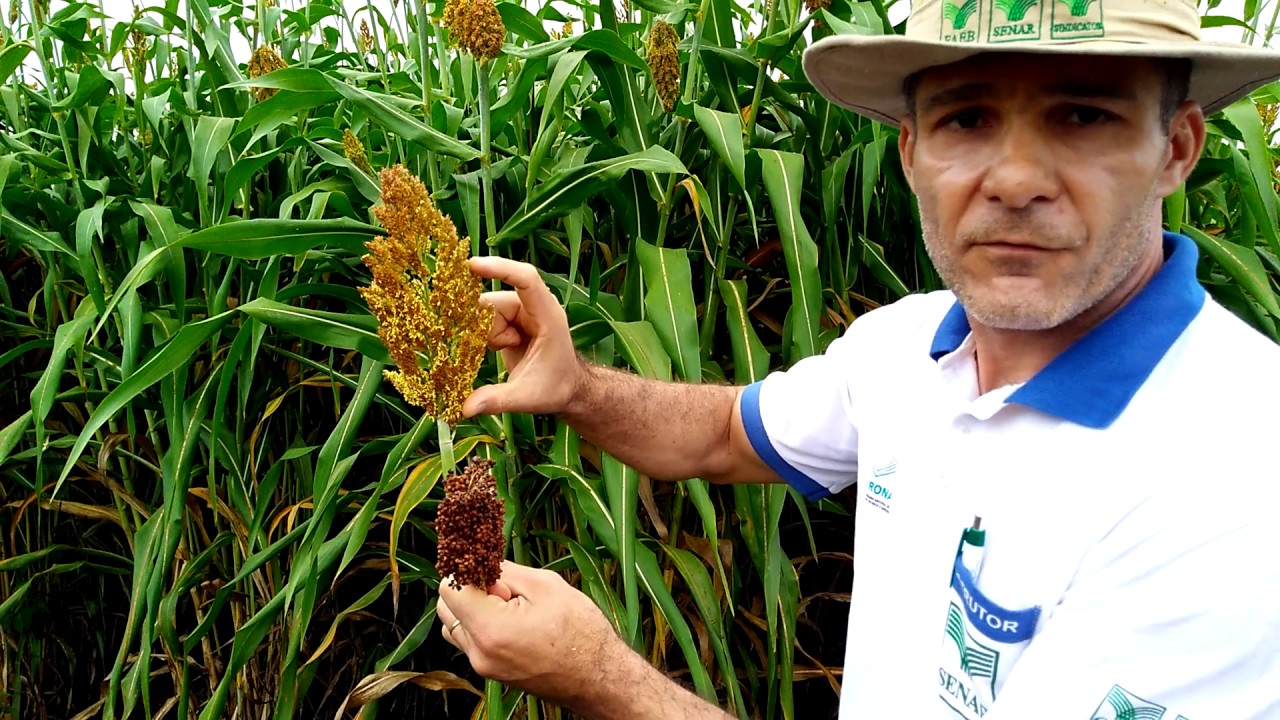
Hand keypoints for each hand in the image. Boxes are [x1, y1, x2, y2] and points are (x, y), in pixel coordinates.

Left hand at [437, 561, 621, 707]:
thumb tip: (483, 562)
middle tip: (503, 584)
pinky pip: (471, 641)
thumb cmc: (580, 632)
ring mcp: (484, 666)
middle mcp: (479, 653)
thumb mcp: (546, 586)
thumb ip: (506, 571)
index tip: (487, 563)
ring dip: (472, 607)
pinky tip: (512, 618)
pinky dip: (481, 624)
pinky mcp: (491, 672)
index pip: (450, 588)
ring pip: (455, 625)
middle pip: (447, 608)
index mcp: (490, 629)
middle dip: (468, 587)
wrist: (598, 678)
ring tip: (509, 603)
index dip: (467, 569)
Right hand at [463, 257, 580, 417]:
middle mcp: (535, 308)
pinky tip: (498, 349)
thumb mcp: (527, 397)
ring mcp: (522, 312)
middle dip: (482, 325)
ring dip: (485, 334)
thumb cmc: (555, 389)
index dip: (501, 268)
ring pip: (486, 311)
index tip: (472, 265)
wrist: (567, 389)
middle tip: (481, 346)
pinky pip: (486, 319)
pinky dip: (485, 335)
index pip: (526, 280)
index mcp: (548, 316)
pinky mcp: (512, 320)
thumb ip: (497, 400)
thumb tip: (466, 408)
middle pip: (495, 302)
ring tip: (499, 352)